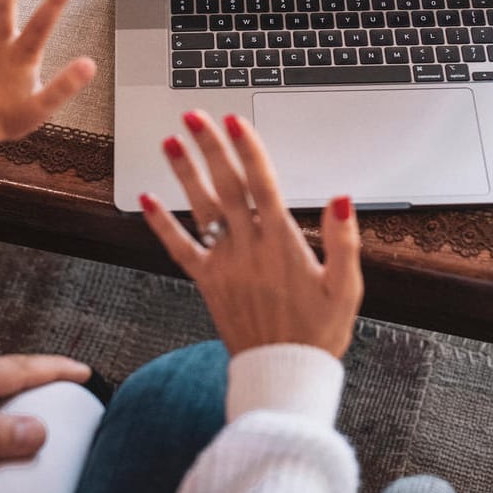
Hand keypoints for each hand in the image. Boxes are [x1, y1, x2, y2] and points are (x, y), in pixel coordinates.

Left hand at [140, 111, 362, 357]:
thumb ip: (344, 241)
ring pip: (201, 209)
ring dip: (185, 173)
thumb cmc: (319, 333)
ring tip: (169, 141)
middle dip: (210, 148)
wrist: (283, 377)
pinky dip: (161, 224)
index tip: (234, 120)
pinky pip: (180, 249)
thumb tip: (342, 198)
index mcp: (283, 244)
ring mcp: (225, 264)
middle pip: (227, 186)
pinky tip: (146, 199)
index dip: (248, 149)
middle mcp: (249, 248)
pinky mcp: (208, 282)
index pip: (263, 184)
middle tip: (194, 116)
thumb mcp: (346, 288)